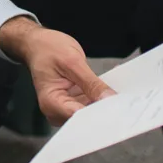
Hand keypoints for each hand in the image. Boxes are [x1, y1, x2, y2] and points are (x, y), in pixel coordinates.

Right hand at [0, 18, 114, 123]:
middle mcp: (56, 111)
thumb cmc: (48, 48)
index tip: (120, 110)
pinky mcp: (72, 104)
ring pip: (90, 114)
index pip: (80, 117)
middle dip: (105, 111)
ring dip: (105, 105)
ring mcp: (64, 108)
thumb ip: (91, 83)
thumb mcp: (72, 62)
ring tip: (119, 97)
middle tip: (125, 103)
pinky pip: (90, 106)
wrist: (37, 43)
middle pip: (86, 119)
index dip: (100, 114)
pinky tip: (109, 93)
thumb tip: (110, 99)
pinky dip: (100, 100)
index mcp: (51, 102)